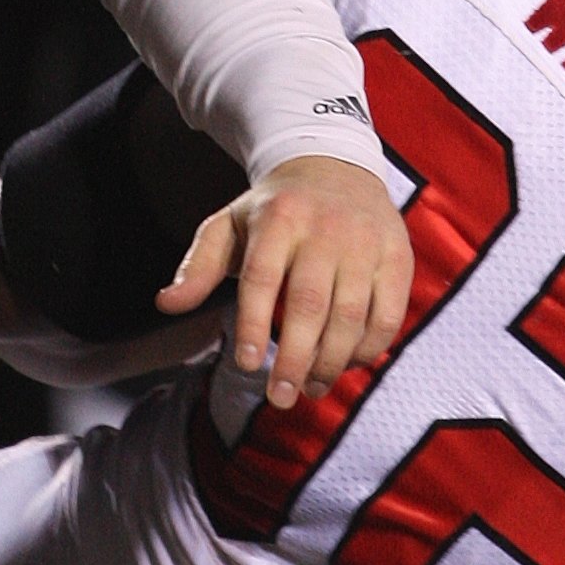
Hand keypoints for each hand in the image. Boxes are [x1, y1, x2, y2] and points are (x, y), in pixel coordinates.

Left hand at [157, 155, 410, 409]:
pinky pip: (388, 314)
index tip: (245, 365)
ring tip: (309, 388)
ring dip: (331, 362)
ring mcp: (366, 242)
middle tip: (279, 398)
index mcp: (278, 217)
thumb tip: (166, 304)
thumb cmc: (273, 210)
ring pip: (352, 315)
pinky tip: (347, 365)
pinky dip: (369, 349)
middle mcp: (325, 228)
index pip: (262, 278)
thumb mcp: (228, 225)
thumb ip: (199, 266)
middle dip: (294, 358)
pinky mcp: (398, 257)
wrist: (334, 166)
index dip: (253, 324)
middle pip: (310, 303)